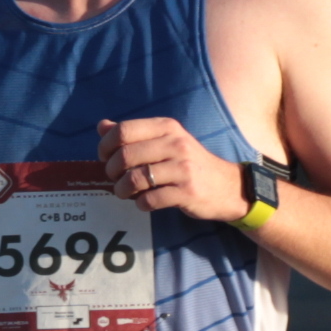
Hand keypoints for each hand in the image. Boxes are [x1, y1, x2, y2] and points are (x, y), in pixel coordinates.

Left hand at [92, 115, 248, 222]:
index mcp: (167, 127)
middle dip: (111, 171)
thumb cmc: (188, 163)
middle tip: (114, 179)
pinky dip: (140, 204)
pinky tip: (145, 202)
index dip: (105, 146)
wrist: (228, 186)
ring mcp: (182, 168)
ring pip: (134, 179)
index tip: (105, 157)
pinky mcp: (187, 192)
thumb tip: (102, 126)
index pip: (123, 130)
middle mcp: (175, 143)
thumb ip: (134, 133)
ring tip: (125, 193)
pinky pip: (150, 200)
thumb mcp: (165, 141)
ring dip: (122, 190)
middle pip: (125, 156)